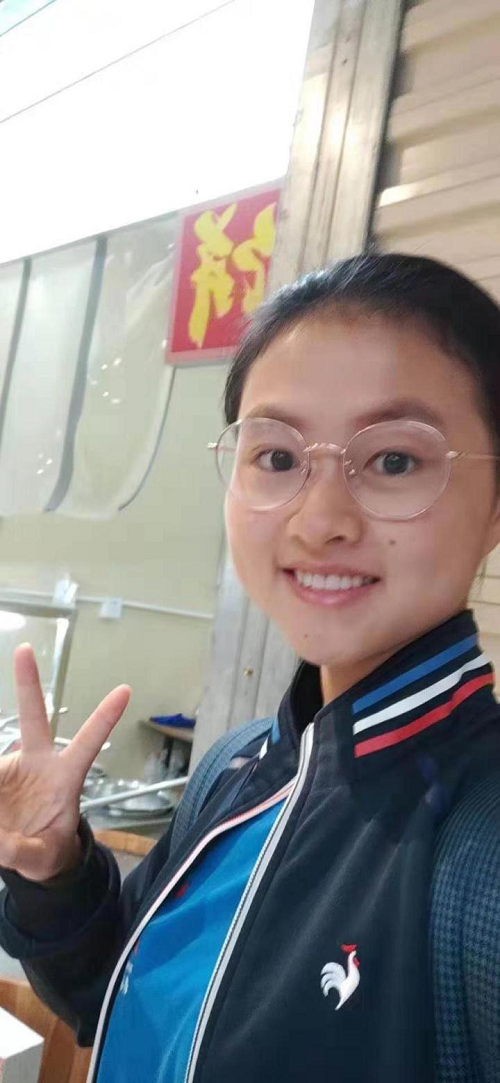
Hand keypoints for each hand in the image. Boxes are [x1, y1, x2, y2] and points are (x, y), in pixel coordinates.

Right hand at [0, 644, 129, 881]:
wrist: (23, 854)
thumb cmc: (46, 850)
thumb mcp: (42, 857)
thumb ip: (23, 851)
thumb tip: (0, 840)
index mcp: (65, 778)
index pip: (88, 743)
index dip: (105, 717)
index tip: (125, 690)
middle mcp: (39, 763)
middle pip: (35, 717)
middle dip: (29, 683)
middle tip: (24, 649)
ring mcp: (15, 767)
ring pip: (0, 757)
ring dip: (0, 774)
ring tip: (3, 807)